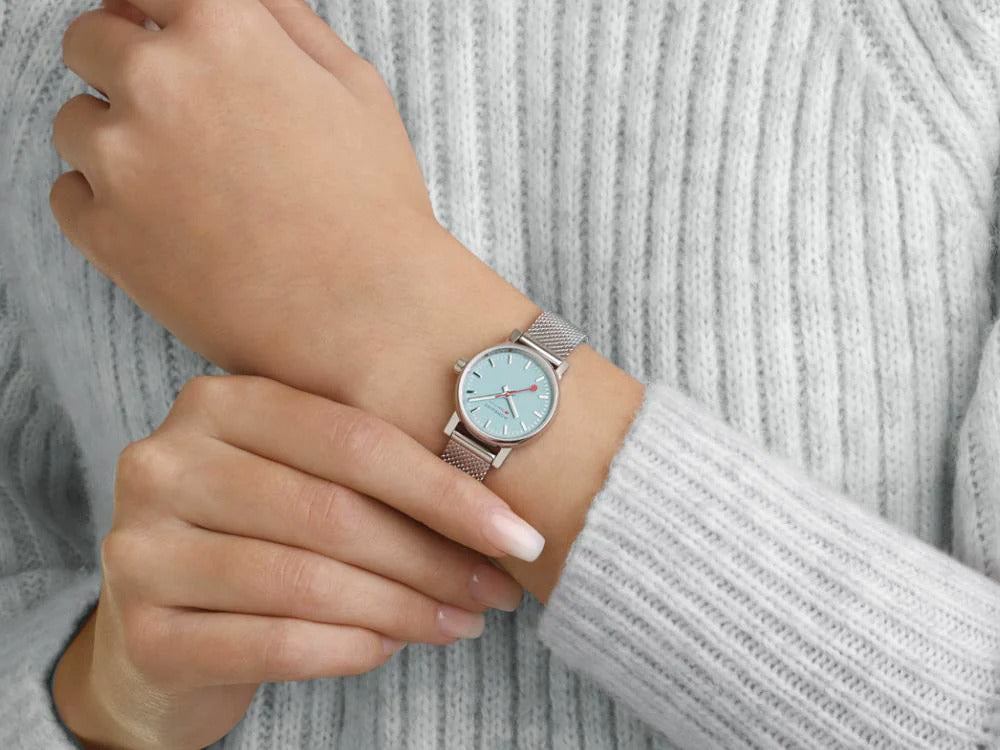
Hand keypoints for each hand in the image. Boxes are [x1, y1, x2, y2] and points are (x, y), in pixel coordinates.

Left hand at [49, 0, 471, 396]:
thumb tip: (242, 0)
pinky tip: (165, 226)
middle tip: (175, 120)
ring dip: (114, 141)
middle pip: (88, 43)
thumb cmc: (373, 204)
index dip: (149, 13)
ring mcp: (121, 159)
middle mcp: (157, 80)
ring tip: (184, 187)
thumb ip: (286, 22)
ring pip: (74, 124)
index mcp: (222, 30)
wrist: (367, 314)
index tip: (153, 34)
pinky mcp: (105, 234)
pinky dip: (104, 205)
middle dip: (123, 70)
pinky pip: (68, 196)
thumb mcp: (354, 86)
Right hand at [52, 375, 539, 748]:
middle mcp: (166, 463)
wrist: (162, 633)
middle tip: (498, 590)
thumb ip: (373, 473)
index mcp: (218, 403)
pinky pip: (274, 643)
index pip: (354, 440)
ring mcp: (140, 549)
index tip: (518, 532)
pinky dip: (350, 649)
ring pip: (308, 581)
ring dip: (405, 609)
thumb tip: (501, 513)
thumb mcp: (304, 480)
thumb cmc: (259, 537)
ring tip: (461, 621)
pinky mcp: (143, 633)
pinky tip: (390, 647)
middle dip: (434, 559)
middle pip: (334, 512)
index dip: (445, 491)